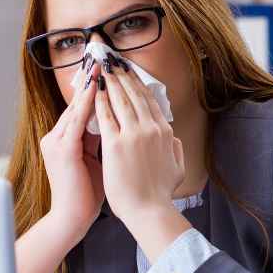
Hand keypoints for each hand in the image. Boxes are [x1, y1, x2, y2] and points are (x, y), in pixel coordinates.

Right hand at [40, 61, 104, 241]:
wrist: (72, 219)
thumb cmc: (86, 194)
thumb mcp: (95, 160)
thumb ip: (101, 140)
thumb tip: (117, 122)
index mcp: (64, 139)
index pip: (82, 107)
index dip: (95, 87)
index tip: (107, 68)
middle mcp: (56, 136)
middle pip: (77, 101)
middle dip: (92, 78)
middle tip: (103, 56)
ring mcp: (56, 141)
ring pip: (76, 107)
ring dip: (90, 85)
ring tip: (102, 65)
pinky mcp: (62, 149)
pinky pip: (77, 120)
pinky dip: (88, 103)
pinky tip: (99, 89)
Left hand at [94, 54, 185, 229]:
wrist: (149, 211)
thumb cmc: (161, 194)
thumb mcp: (178, 168)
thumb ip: (175, 150)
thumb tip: (174, 139)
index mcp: (165, 133)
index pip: (150, 102)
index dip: (139, 84)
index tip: (130, 73)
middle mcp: (151, 129)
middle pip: (135, 95)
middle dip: (123, 75)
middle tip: (114, 61)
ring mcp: (134, 135)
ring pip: (121, 100)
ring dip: (111, 82)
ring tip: (103, 68)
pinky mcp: (116, 144)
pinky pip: (106, 116)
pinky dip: (99, 101)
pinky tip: (94, 90)